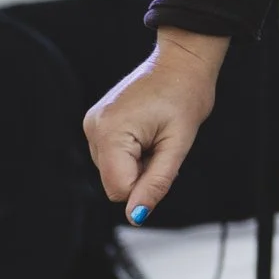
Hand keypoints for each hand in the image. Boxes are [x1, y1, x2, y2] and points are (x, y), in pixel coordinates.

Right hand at [83, 29, 227, 223]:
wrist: (183, 61)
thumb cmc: (186, 96)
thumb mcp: (178, 144)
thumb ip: (156, 182)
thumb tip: (136, 217)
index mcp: (110, 133)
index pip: (119, 189)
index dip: (145, 185)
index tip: (163, 159)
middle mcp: (93, 128)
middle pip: (114, 181)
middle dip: (141, 172)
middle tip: (162, 142)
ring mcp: (92, 123)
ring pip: (112, 170)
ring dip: (137, 161)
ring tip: (155, 133)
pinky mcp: (96, 121)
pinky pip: (111, 155)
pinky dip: (130, 151)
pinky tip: (146, 129)